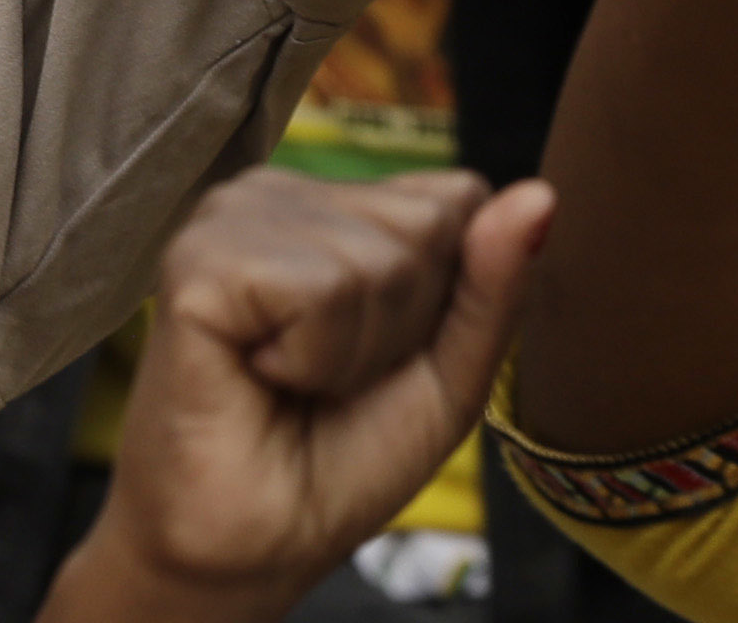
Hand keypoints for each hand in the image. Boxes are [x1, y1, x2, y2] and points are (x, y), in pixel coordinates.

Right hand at [46, 169, 558, 622]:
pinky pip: (320, 288)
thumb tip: (540, 195)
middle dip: (403, 327)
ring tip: (292, 379)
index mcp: (332, 206)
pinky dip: (313, 359)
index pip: (457, 200)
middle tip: (330, 377)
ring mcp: (230, 217)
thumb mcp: (448, 377)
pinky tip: (260, 372)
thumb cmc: (341, 460)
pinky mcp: (196, 259)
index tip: (379, 355)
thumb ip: (493, 286)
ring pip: (375, 259)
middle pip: (425, 226)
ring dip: (354, 354)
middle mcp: (278, 192)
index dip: (446, 300)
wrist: (256, 545)